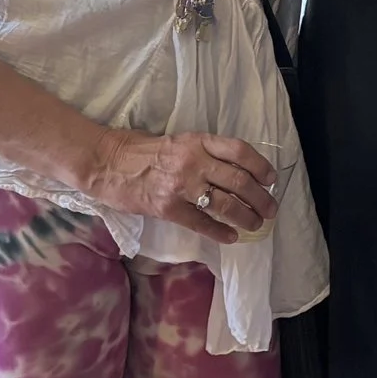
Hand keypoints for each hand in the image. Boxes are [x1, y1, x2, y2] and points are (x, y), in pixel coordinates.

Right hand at [85, 130, 277, 243]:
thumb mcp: (178, 141)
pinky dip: (220, 232)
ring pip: (226, 204)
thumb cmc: (139, 149)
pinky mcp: (167, 209)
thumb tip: (234, 169)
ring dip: (247, 216)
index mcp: (197, 141)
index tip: (271, 179)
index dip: (260, 166)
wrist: (105, 163)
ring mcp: (181, 186)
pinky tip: (231, 237)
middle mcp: (193, 161)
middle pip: (239, 181)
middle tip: (270, 209)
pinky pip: (201, 223)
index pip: (240, 150)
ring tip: (256, 224)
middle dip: (261, 198)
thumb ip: (204, 152)